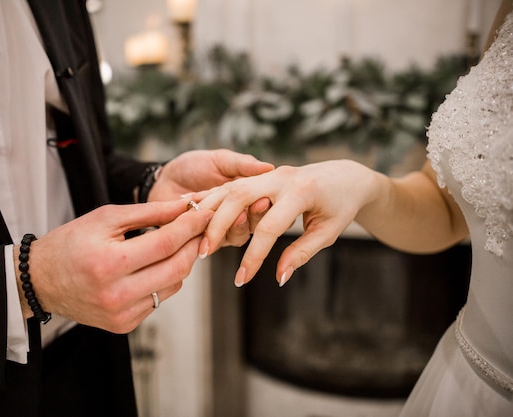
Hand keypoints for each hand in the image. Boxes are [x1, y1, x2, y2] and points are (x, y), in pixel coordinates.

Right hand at [19, 199, 212, 333]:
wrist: (40, 281)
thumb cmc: (71, 242)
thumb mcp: (106, 218)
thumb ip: (149, 213)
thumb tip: (185, 206)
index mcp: (110, 263)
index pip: (166, 243)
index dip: (190, 226)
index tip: (204, 212)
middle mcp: (117, 294)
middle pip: (177, 268)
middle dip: (194, 244)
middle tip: (200, 227)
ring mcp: (121, 314)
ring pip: (173, 286)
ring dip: (181, 263)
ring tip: (175, 244)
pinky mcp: (123, 325)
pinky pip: (158, 300)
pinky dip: (164, 280)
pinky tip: (155, 266)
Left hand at [149, 149, 273, 250]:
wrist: (162, 179)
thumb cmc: (191, 167)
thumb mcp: (219, 160)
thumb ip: (241, 165)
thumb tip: (268, 167)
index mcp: (245, 197)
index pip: (260, 205)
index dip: (263, 205)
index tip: (264, 200)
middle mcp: (236, 216)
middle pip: (252, 224)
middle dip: (252, 219)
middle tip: (249, 211)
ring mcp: (220, 230)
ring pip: (235, 237)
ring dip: (234, 229)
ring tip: (229, 218)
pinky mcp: (202, 241)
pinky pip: (212, 243)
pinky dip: (212, 236)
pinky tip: (208, 228)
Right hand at [192, 160, 379, 286]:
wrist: (346, 176)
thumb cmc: (340, 206)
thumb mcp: (327, 232)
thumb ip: (301, 253)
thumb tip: (279, 277)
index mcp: (300, 192)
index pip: (268, 228)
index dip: (253, 256)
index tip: (241, 280)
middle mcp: (280, 177)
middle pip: (238, 199)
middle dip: (218, 227)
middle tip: (203, 253)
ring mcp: (268, 172)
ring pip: (229, 188)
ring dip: (210, 212)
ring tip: (196, 237)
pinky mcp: (261, 173)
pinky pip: (231, 184)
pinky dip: (212, 198)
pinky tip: (192, 209)